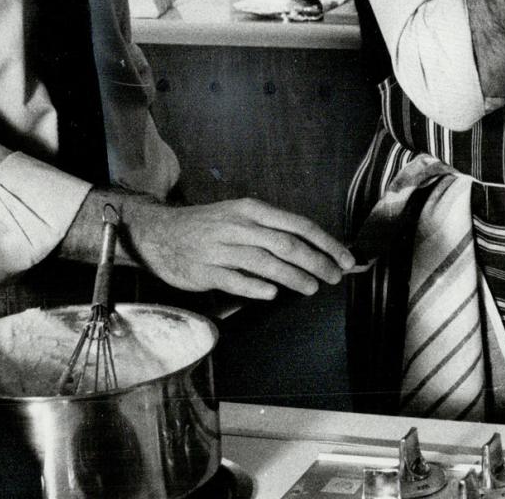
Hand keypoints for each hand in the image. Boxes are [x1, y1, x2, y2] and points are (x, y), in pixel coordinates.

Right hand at [124, 197, 355, 300]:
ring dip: (293, 276)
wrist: (160, 233)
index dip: (325, 242)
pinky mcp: (204, 271)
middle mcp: (239, 227)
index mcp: (252, 210)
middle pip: (286, 244)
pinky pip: (235, 280)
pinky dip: (255, 287)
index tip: (345, 258)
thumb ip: (271, 230)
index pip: (298, 224)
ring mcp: (220, 249)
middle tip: (335, 276)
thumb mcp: (239, 216)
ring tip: (312, 287)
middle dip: (316, 262)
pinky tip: (272, 294)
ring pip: (265, 262)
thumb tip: (312, 248)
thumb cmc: (208, 226)